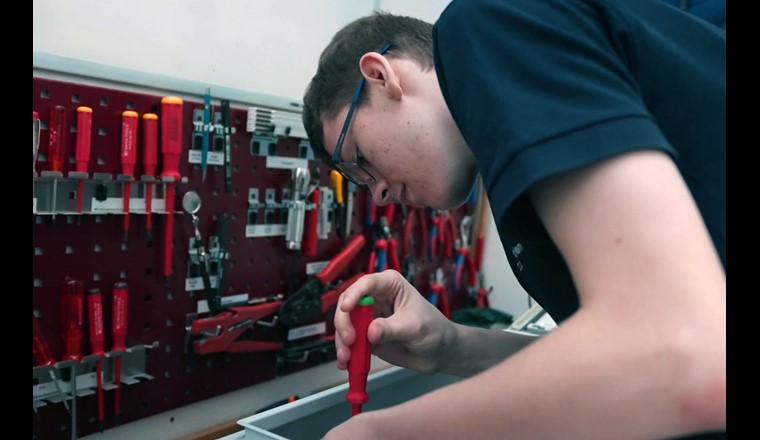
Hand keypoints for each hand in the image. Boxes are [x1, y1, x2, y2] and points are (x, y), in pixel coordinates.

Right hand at [334, 269, 455, 373]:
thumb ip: (392, 328)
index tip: (346, 308)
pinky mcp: (366, 336)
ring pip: (345, 325)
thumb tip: (370, 332)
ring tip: (347, 358)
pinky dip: (345, 353)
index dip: (353, 294)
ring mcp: (369, 318)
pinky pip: (350, 343)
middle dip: (344, 322)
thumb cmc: (434, 329)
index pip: (366, 284)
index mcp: (389, 285)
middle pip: (348, 304)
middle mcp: (375, 298)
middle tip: (350, 340)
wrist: (439, 352)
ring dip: (342, 342)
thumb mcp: (414, 327)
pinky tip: (347, 364)